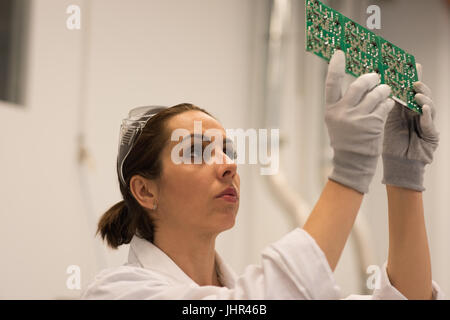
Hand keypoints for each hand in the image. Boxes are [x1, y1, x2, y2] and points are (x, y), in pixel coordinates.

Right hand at [325, 50, 394, 193]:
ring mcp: (359, 118)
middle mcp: (343, 113)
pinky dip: (388, 103)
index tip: (340, 52)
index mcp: (331, 110)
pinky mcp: (374, 124)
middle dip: (371, 78)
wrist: (352, 163)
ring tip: (385, 92)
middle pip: (359, 84)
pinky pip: (385, 105)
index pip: (331, 83)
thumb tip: (360, 82)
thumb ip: (344, 103)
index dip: (335, 66)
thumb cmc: (346, 140)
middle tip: (376, 77)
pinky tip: (387, 105)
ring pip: (376, 93)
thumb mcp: (336, 122)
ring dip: (384, 90)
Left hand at [382, 63, 438, 190]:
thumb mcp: (384, 122)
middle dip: (418, 84)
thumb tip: (370, 90)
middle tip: (412, 78)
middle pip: (421, 94)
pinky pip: (430, 123)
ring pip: (428, 105)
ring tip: (416, 92)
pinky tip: (423, 108)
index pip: (407, 90)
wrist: (398, 166)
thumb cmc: (391, 145)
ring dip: (423, 98)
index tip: (404, 66)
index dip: (408, 78)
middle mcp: (417, 114)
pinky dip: (427, 115)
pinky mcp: (431, 134)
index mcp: (405, 110)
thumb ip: (383, 107)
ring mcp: (426, 123)